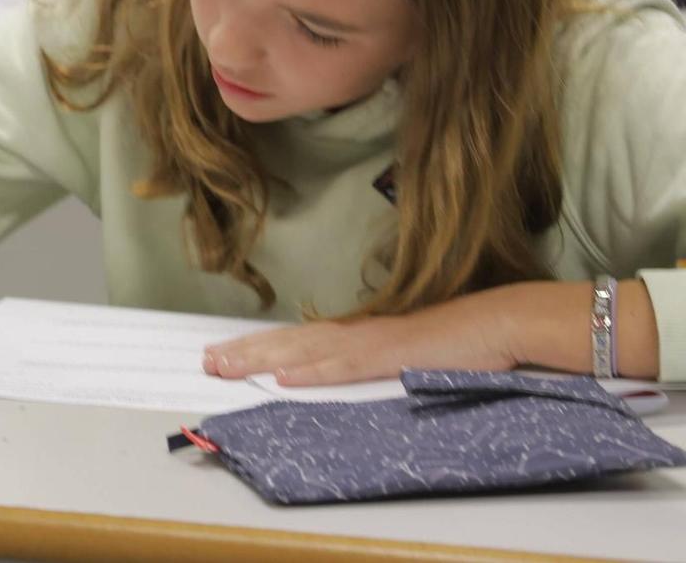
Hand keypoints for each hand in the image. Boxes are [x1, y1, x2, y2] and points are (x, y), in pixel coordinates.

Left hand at [203, 292, 520, 387]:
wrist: (497, 322)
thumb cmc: (456, 339)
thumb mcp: (402, 353)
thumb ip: (369, 361)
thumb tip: (335, 374)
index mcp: (356, 333)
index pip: (294, 340)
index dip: (255, 347)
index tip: (220, 352)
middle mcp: (355, 333)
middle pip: (287, 343)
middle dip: (243, 352)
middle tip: (205, 361)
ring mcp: (371, 342)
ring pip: (303, 353)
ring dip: (261, 360)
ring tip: (225, 366)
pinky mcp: (391, 356)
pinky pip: (344, 367)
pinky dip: (313, 373)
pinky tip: (285, 380)